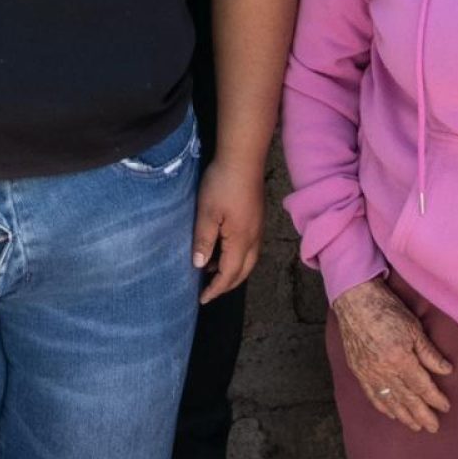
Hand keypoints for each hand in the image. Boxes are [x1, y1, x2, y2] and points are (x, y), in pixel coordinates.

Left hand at [191, 155, 265, 302]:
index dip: (216, 289)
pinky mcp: (257, 218)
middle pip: (243, 271)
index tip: (202, 299)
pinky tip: (222, 249)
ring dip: (232, 270)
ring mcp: (258, 228)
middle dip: (227, 284)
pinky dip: (237, 257)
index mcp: (241, 240)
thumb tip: (200, 266)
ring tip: (211, 271)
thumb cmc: (222, 184)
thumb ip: (204, 241)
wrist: (243, 159)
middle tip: (209, 291)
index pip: (230, 274)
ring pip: (248, 260)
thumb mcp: (206, 213)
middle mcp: (254, 238)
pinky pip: (249, 247)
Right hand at [330, 276, 453, 433]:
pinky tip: (391, 414)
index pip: (421, 386)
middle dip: (422, 414)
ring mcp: (368, 372)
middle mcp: (383, 370)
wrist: (355, 301)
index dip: (435, 398)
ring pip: (389, 401)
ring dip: (404, 415)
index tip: (445, 407)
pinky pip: (372, 394)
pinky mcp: (358, 370)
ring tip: (415, 426)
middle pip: (406, 398)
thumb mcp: (414, 328)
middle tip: (433, 427)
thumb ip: (429, 353)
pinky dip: (383, 406)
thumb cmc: (387, 309)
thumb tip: (446, 371)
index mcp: (400, 359)